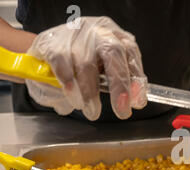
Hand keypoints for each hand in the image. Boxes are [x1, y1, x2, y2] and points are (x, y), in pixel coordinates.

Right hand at [25, 16, 147, 120]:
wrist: (44, 50)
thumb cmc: (81, 62)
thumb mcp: (106, 70)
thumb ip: (123, 82)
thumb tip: (137, 101)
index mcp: (115, 36)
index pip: (131, 52)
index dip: (136, 77)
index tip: (138, 102)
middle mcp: (96, 30)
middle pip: (113, 53)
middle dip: (119, 85)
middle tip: (121, 110)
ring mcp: (73, 34)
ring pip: (86, 63)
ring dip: (90, 93)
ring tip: (92, 112)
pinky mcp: (51, 42)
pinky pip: (61, 65)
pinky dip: (70, 86)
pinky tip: (74, 100)